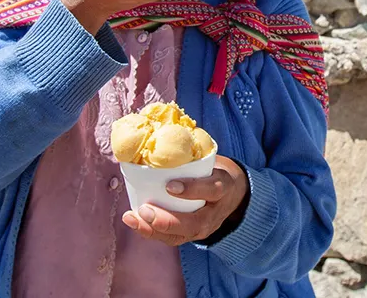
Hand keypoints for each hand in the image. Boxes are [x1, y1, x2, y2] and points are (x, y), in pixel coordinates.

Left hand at [122, 156, 248, 245]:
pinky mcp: (191, 235)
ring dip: (153, 230)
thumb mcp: (212, 159)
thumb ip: (192, 150)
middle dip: (167, 220)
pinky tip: (133, 221)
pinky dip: (149, 232)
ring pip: (180, 236)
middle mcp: (215, 213)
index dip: (192, 189)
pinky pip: (171, 239)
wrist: (233, 194)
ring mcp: (204, 228)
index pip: (212, 190)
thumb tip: (159, 128)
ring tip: (133, 218)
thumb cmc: (214, 171)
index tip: (170, 185)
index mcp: (223, 187)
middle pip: (195, 223)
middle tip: (145, 210)